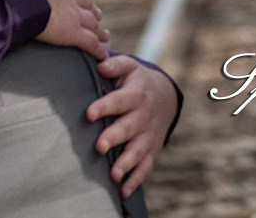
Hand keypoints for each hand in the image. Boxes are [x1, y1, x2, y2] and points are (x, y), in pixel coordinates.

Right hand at [0, 0, 108, 60]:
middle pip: (86, 2)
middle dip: (92, 10)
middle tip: (97, 16)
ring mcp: (73, 13)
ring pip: (91, 22)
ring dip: (99, 29)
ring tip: (104, 35)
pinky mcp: (72, 32)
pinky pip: (89, 42)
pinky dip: (97, 49)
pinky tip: (102, 55)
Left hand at [87, 55, 178, 197]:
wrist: (166, 97)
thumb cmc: (137, 81)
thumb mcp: (130, 67)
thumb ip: (115, 65)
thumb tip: (100, 64)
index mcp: (136, 95)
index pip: (119, 101)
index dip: (105, 106)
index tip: (89, 113)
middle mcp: (143, 117)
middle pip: (128, 128)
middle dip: (114, 137)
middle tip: (99, 146)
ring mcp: (148, 135)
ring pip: (138, 150)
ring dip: (126, 163)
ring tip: (113, 174)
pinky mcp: (151, 150)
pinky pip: (145, 167)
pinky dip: (135, 180)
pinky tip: (123, 191)